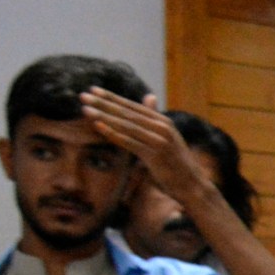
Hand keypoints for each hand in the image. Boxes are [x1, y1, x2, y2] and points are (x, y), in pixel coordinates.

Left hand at [79, 89, 203, 198]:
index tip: (92, 90)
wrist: (191, 184)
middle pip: (127, 113)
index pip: (132, 106)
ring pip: (126, 126)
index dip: (112, 97)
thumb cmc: (176, 161)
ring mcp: (159, 141)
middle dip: (104, 104)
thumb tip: (149, 96)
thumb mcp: (166, 135)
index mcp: (163, 121)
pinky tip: (98, 127)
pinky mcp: (155, 155)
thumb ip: (155, 117)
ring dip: (104, 117)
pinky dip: (113, 134)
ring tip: (86, 110)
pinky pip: (130, 142)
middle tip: (83, 96)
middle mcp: (162, 127)